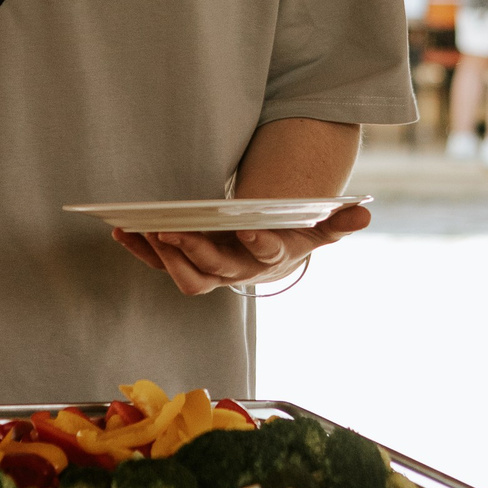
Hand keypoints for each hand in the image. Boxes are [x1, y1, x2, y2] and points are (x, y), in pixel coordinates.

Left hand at [114, 203, 371, 295]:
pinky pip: (159, 262)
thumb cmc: (288, 234)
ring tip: (145, 230)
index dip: (258, 245)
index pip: (265, 256)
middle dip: (194, 252)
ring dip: (162, 256)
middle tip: (174, 231)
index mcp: (268, 260)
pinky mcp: (183, 265)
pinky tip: (123, 231)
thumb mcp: (315, 225)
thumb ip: (337, 221)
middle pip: (214, 271)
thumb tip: (365, 213)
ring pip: (183, 275)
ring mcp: (208, 272)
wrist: (263, 253)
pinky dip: (140, 249)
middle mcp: (236, 273)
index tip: (248, 229)